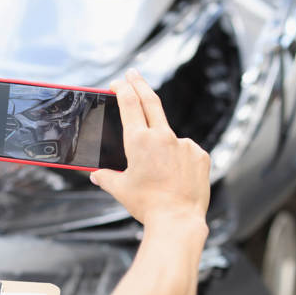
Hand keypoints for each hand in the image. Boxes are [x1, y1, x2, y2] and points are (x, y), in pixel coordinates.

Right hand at [90, 69, 210, 226]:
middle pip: (150, 101)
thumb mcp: (120, 190)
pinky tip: (175, 177)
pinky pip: (185, 151)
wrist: (178, 220)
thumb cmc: (147, 205)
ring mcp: (184, 144)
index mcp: (138, 141)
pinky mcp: (200, 155)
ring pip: (169, 136)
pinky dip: (178, 159)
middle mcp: (162, 136)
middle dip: (140, 84)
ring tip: (159, 173)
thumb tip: (96, 175)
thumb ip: (106, 178)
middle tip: (134, 74)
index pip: (129, 103)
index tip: (119, 82)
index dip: (123, 88)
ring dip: (161, 146)